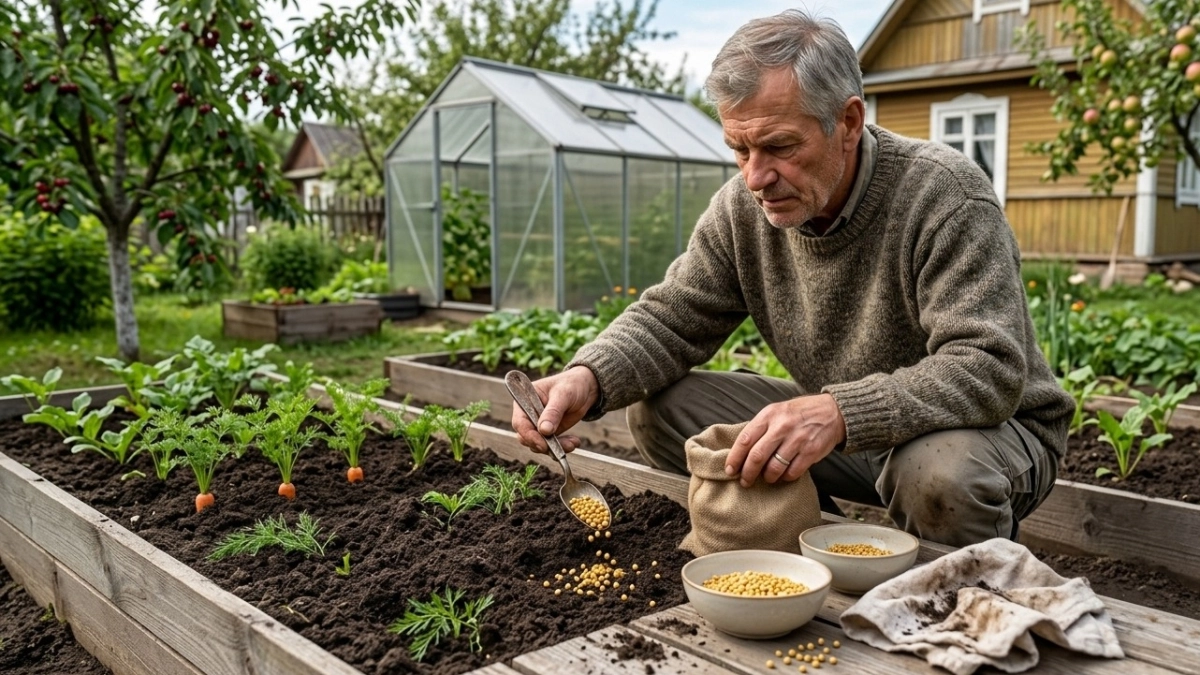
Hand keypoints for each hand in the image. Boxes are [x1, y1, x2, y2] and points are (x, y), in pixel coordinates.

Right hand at [511, 366, 598, 453]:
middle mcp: (528, 414)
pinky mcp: (548, 432)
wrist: (585, 388)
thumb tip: (544, 430)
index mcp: (524, 400)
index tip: (543, 444)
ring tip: (572, 443)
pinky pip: (550, 445)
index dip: (529, 435)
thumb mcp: (563, 395)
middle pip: (526, 437)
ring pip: (538, 444)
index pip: (520, 422)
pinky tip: (574, 442)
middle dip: (542, 444)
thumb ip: (553, 412)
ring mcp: (538, 424)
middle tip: (558, 449)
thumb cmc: (571, 384)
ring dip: (555, 448)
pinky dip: (562, 447)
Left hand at [724, 394, 845, 487]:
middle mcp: (782, 426)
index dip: (735, 458)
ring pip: (774, 467)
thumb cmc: (798, 414)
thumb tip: (739, 452)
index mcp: (769, 415)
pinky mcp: (811, 451)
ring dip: (767, 477)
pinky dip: (785, 477)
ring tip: (767, 478)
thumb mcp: (776, 412)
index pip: (745, 439)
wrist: (832, 412)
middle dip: (748, 473)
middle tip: (745, 481)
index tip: (730, 470)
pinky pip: (792, 472)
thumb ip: (760, 428)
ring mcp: (798, 439)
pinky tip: (784, 475)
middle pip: (757, 456)